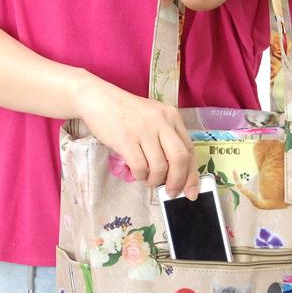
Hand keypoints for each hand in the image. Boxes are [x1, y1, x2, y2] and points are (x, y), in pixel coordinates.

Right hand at [73, 73, 198, 199]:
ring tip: (148, 179)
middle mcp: (161, 121)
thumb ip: (166, 140)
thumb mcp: (153, 119)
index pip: (189, 149)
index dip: (192, 174)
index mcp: (172, 116)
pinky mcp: (126, 139)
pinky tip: (136, 172)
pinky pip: (140, 167)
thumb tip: (177, 173)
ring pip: (159, 167)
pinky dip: (140, 176)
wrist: (99, 100)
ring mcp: (143, 130)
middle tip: (170, 192)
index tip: (191, 191)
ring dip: (154, 180)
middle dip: (177, 181)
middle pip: (179, 159)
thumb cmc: (127, 113)